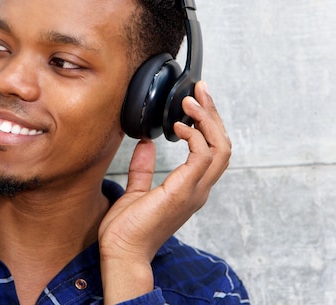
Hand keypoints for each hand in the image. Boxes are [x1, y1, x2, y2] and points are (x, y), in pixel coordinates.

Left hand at [98, 81, 231, 301]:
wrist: (121, 252)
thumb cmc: (128, 229)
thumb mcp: (136, 190)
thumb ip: (143, 168)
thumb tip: (145, 143)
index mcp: (190, 188)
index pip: (212, 150)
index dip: (207, 124)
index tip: (194, 101)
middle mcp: (198, 189)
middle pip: (222, 144)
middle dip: (213, 114)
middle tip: (200, 90)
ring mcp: (194, 191)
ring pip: (219, 148)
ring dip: (207, 120)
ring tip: (189, 102)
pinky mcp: (182, 192)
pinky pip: (201, 158)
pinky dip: (195, 137)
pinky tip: (178, 127)